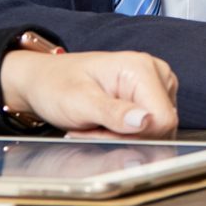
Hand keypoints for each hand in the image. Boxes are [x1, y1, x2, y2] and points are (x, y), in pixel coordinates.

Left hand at [2, 48, 180, 133]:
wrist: (43, 81)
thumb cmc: (56, 85)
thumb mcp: (78, 101)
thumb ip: (112, 112)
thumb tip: (145, 121)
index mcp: (141, 68)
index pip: (163, 119)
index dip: (135, 135)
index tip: (101, 130)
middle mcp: (155, 73)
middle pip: (160, 126)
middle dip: (126, 136)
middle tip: (94, 127)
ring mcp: (156, 85)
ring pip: (155, 130)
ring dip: (124, 137)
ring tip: (96, 125)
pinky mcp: (151, 98)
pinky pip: (150, 128)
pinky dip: (126, 134)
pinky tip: (105, 125)